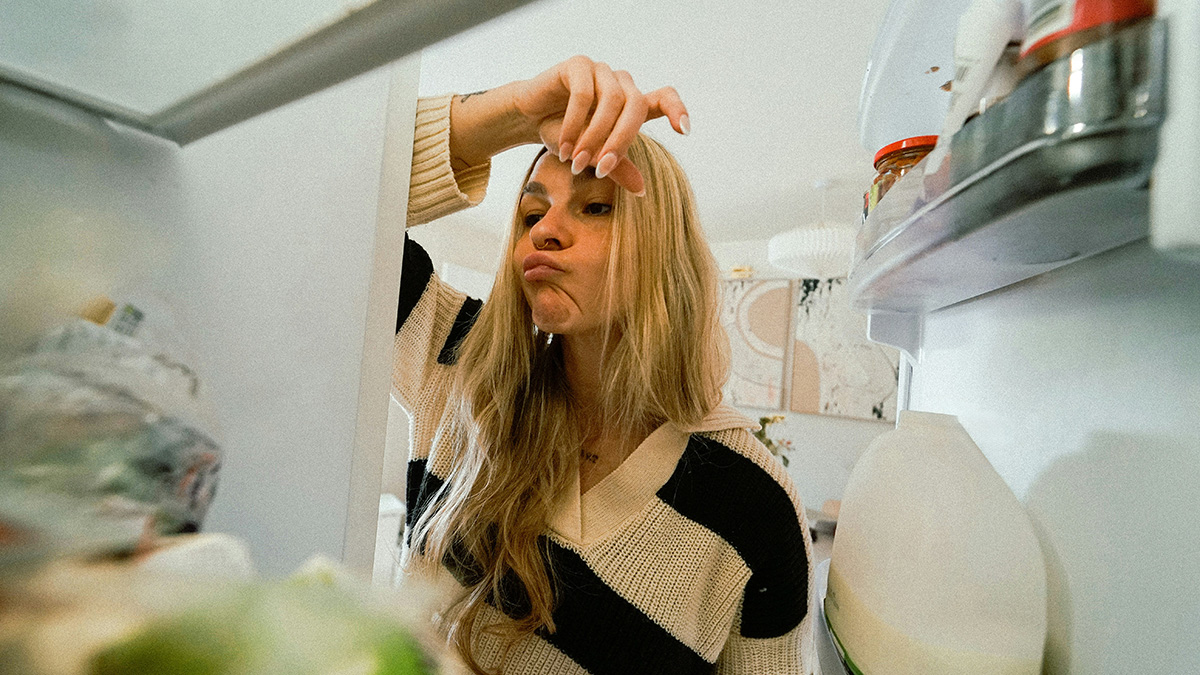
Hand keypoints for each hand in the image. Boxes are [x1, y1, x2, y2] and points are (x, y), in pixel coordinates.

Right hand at [513, 56, 689, 193]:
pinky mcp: (578, 65)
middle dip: (621, 141)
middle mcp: (620, 84)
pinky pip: (583, 94)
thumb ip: (617, 168)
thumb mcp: (592, 156)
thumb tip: (641, 190)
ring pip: (612, 100)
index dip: (677, 110)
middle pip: (637, 105)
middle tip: (601, 170)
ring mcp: (601, 71)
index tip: (684, 131)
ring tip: (575, 162)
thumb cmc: (566, 136)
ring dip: (594, 136)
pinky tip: (562, 146)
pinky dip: (574, 124)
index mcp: (631, 103)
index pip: (663, 99)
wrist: (529, 118)